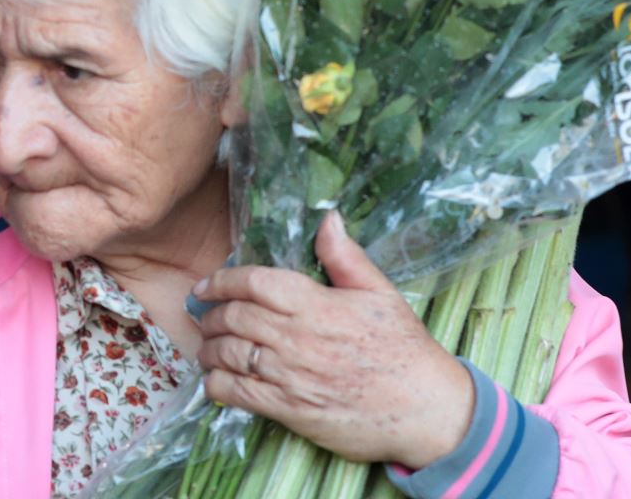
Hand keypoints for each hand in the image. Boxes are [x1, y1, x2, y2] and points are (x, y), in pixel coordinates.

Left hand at [192, 211, 474, 469]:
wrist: (425, 409)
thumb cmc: (404, 348)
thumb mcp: (380, 292)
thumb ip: (345, 256)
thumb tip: (327, 218)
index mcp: (316, 304)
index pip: (254, 283)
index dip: (222, 280)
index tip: (206, 285)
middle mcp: (296, 339)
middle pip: (236, 317)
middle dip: (213, 314)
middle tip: (205, 315)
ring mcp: (290, 376)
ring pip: (231, 355)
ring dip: (210, 349)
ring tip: (207, 346)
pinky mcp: (290, 411)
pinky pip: (239, 395)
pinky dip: (218, 386)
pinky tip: (215, 380)